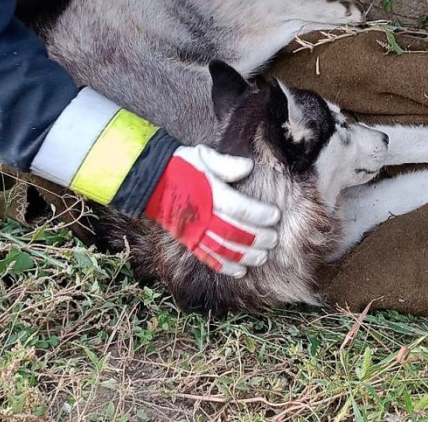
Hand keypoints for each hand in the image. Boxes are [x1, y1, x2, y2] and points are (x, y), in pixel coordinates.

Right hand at [144, 145, 280, 277]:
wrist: (151, 181)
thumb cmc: (180, 165)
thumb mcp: (202, 156)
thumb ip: (225, 164)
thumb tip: (248, 167)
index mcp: (208, 193)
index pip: (239, 208)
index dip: (259, 214)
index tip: (276, 216)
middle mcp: (202, 215)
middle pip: (234, 232)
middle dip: (257, 238)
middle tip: (274, 239)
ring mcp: (194, 231)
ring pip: (223, 249)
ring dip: (245, 255)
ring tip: (263, 257)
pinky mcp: (188, 240)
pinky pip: (207, 258)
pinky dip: (225, 267)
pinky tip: (241, 271)